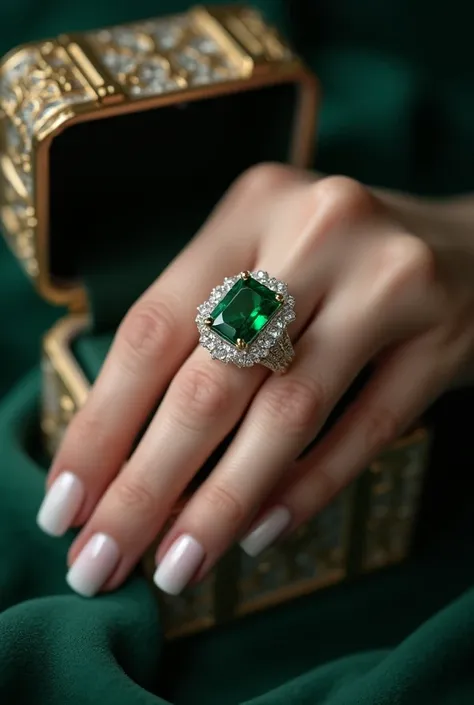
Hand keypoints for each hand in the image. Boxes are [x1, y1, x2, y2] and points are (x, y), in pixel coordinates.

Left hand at [37, 165, 473, 596]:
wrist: (471, 247)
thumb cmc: (338, 266)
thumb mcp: (264, 264)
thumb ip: (202, 336)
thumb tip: (126, 458)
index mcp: (253, 207)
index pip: (153, 327)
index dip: (102, 423)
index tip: (66, 504)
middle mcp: (318, 232)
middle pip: (212, 381)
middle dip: (147, 485)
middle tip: (103, 562)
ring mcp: (388, 283)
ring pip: (288, 414)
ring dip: (223, 504)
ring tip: (176, 566)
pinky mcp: (443, 338)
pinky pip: (367, 431)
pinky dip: (309, 488)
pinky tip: (261, 533)